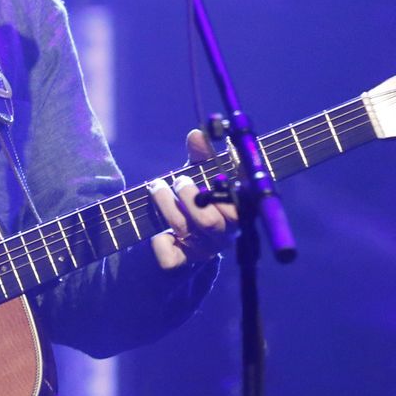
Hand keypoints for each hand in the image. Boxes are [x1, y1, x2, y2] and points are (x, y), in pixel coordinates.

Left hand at [145, 128, 238, 272]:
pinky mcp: (180, 263)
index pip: (239, 208)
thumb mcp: (201, 176)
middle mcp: (224, 236)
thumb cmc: (198, 198)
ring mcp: (202, 251)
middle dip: (190, 196)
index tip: (213, 176)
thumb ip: (201, 157)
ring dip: (167, 204)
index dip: (226, 192)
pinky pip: (170, 257)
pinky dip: (159, 241)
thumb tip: (197, 133)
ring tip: (157, 186)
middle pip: (211, 221)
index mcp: (237, 214)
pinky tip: (157, 229)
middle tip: (179, 179)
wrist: (182, 238)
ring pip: (185, 229)